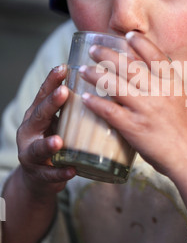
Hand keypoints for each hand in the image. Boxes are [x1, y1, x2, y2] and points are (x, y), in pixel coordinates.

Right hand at [17, 64, 75, 197]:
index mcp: (37, 115)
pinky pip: (50, 174)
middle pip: (40, 114)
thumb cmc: (55, 140)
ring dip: (49, 144)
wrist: (40, 176)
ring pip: (38, 148)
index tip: (63, 66)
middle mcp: (30, 131)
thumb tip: (101, 82)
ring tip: (58, 141)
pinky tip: (71, 170)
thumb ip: (71, 106)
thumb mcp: (60, 121)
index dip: (52, 80)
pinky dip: (60, 173)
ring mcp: (31, 153)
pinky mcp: (39, 174)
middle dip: (51, 103)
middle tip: (63, 92)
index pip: (44, 94)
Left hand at [79, 32, 186, 177]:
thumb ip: (164, 85)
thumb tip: (145, 72)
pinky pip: (109, 110)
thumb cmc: (184, 130)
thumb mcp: (180, 99)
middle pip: (129, 66)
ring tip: (83, 70)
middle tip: (94, 49)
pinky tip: (85, 98)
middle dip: (108, 55)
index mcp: (173, 83)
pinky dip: (95, 103)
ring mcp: (146, 109)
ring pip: (115, 84)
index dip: (140, 43)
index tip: (127, 34)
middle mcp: (160, 92)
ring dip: (96, 75)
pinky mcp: (135, 127)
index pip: (156, 55)